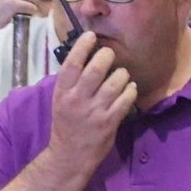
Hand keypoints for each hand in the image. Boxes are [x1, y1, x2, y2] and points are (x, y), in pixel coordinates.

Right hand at [47, 32, 136, 173]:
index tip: (90, 35)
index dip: (82, 46)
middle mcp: (78, 99)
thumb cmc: (66, 123)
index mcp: (63, 92)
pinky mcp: (110, 121)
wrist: (70, 155)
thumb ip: (72, 81)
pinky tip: (128, 89)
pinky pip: (126, 98)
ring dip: (122, 74)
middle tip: (109, 55)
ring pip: (116, 81)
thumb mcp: (60, 100)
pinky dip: (130, 90)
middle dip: (106, 56)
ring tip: (121, 75)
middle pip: (96, 68)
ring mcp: (95, 111)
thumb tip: (87, 55)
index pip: (72, 63)